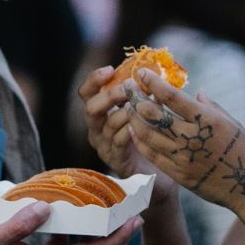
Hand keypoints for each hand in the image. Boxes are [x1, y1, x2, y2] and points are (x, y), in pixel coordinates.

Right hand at [78, 65, 178, 209]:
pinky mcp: (115, 160)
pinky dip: (130, 131)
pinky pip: (118, 142)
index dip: (94, 79)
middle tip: (128, 90)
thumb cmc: (151, 138)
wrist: (157, 175)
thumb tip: (155, 74)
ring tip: (143, 106)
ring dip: (126, 113)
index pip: (86, 92)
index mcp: (100, 113)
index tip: (110, 69)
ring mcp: (103, 146)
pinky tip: (142, 125)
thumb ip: (144, 95)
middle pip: (90, 108)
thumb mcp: (144, 113)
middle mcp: (96, 129)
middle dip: (109, 96)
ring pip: (107, 125)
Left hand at [126, 70, 244, 213]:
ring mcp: (183, 157)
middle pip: (153, 115)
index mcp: (207, 120)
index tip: (141, 73)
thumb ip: (211, 107)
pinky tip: (135, 130)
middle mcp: (192, 137)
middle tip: (127, 88)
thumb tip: (195, 93)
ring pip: (147, 134)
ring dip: (134, 118)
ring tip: (128, 107)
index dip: (153, 83)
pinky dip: (140, 139)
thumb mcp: (233, 123)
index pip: (172, 97)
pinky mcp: (178, 173)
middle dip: (136, 98)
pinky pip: (152, 154)